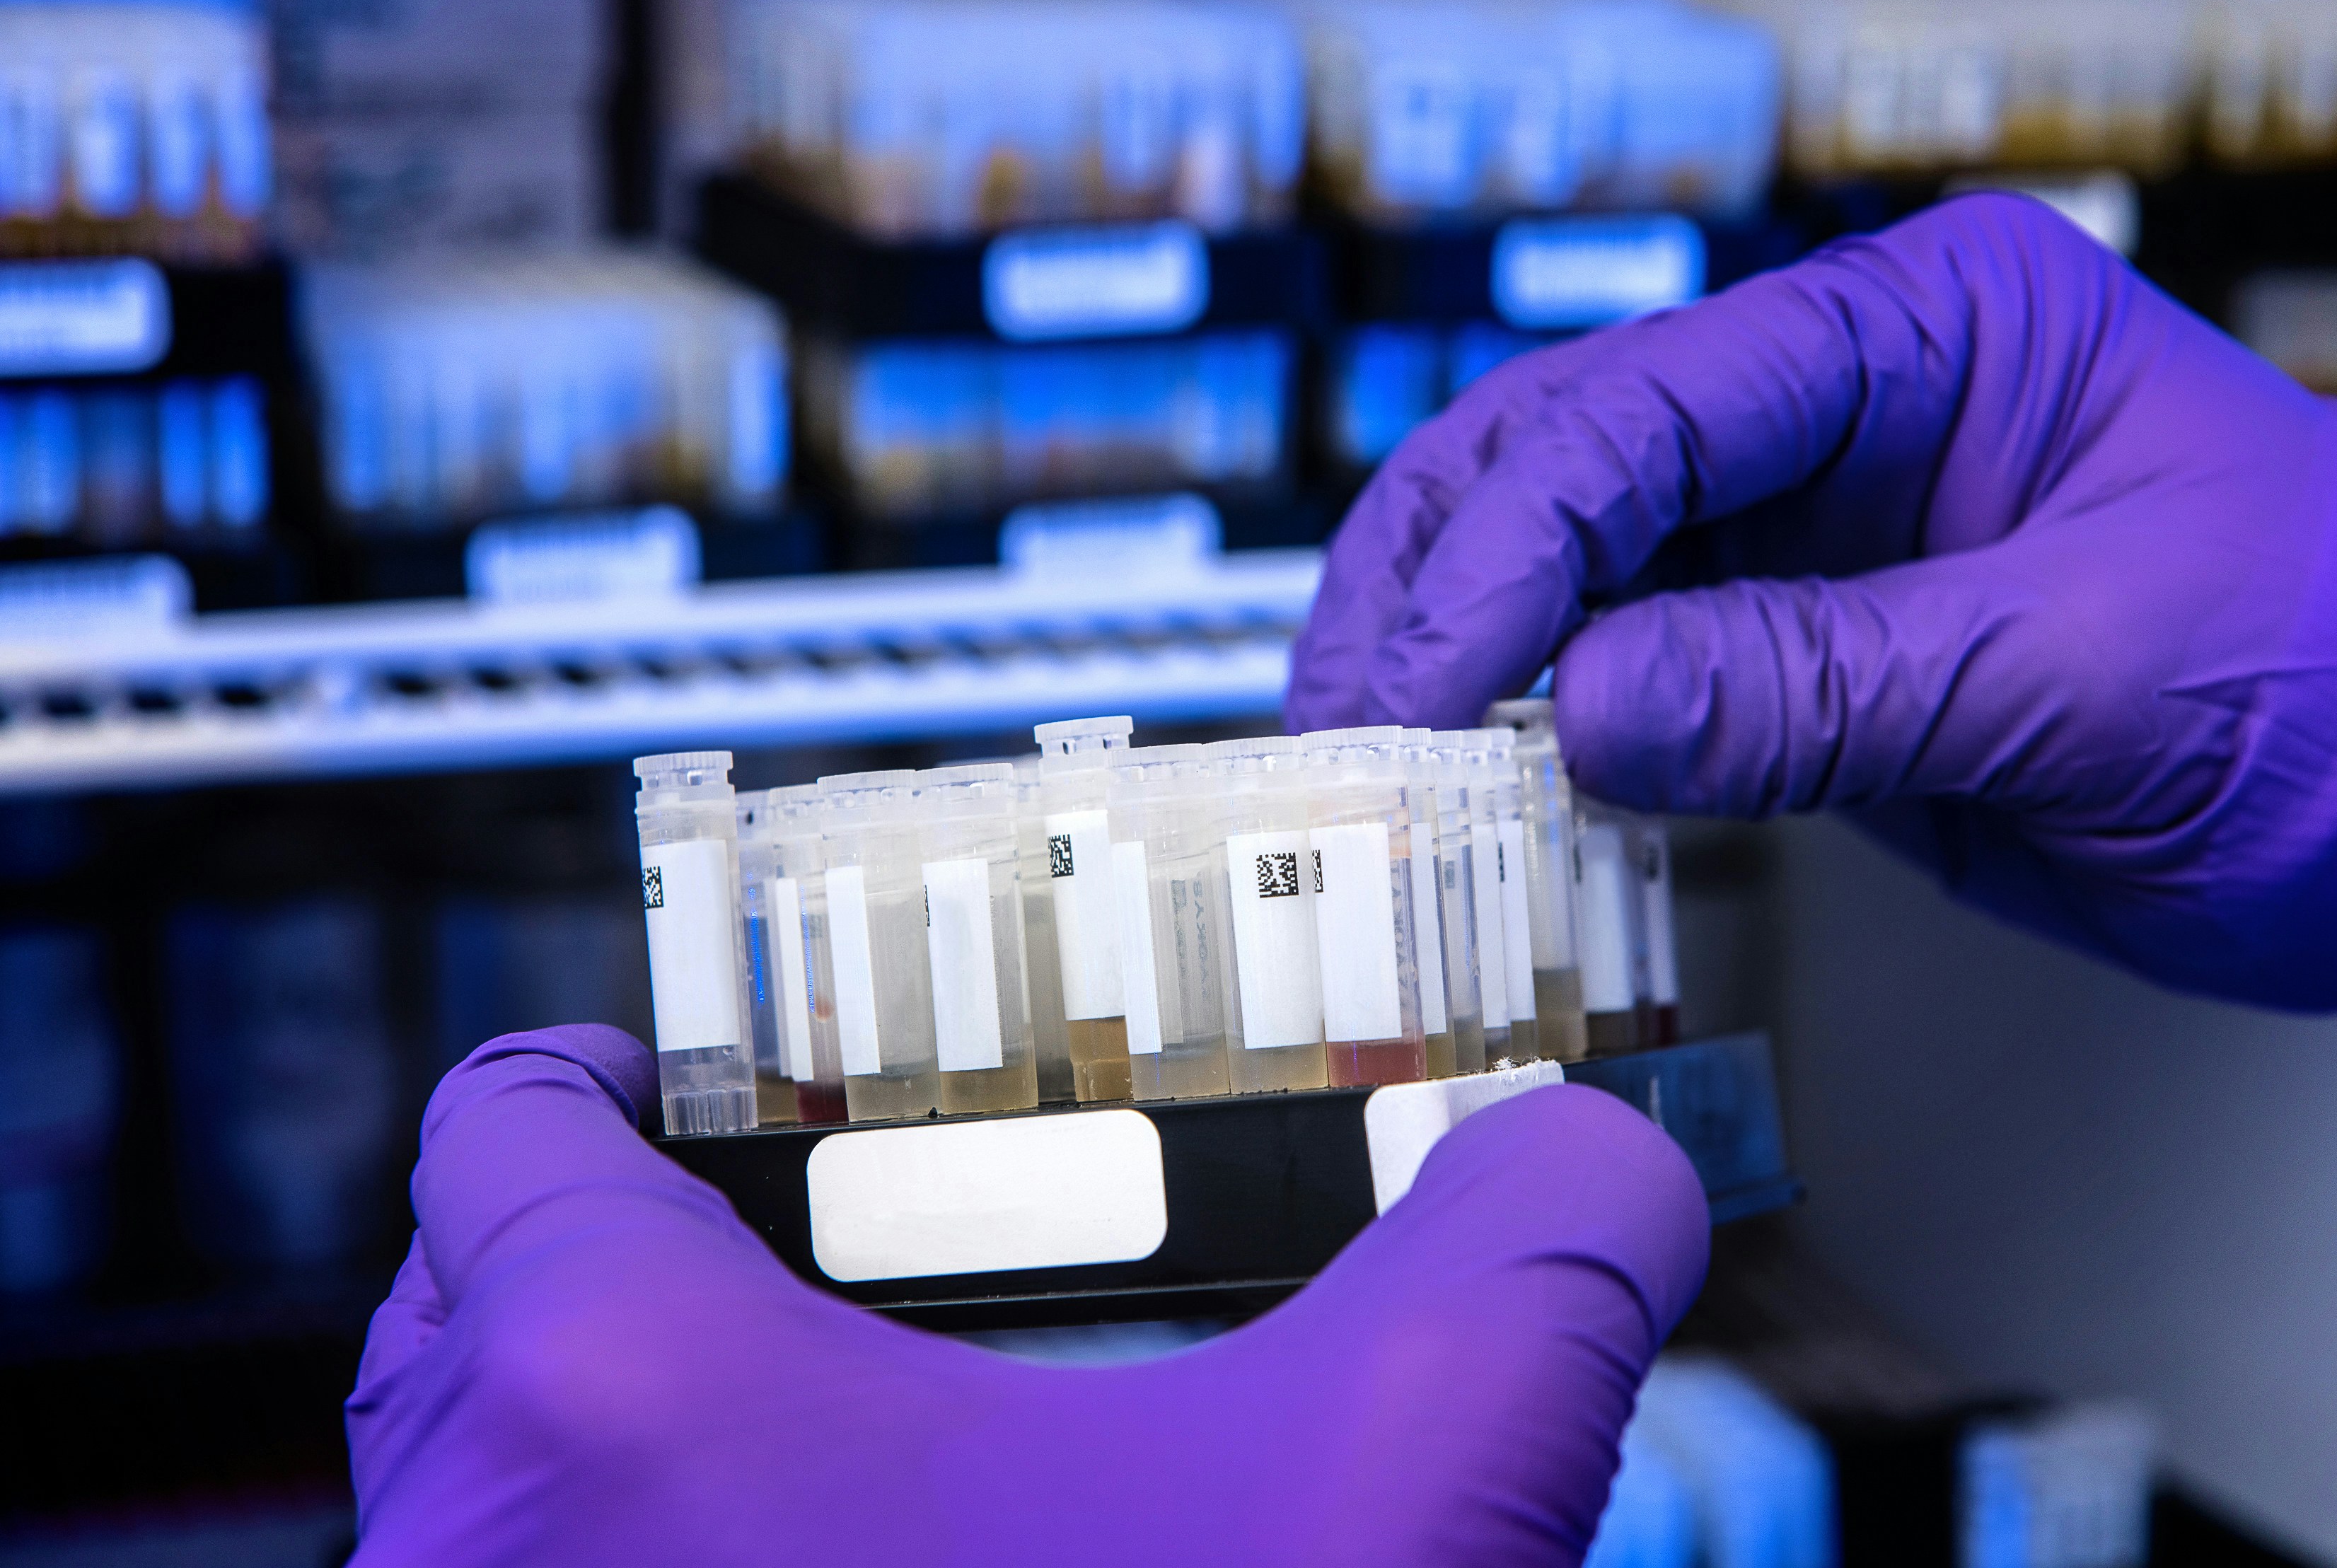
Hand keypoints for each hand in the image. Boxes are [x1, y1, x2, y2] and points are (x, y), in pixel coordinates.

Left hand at [344, 1027, 1708, 1565]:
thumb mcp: (1404, 1500)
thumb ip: (1524, 1261)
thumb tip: (1609, 1161)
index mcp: (621, 1403)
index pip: (505, 1130)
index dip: (602, 1072)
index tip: (691, 1081)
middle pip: (468, 1324)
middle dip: (609, 1262)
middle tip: (785, 1246)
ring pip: (478, 1526)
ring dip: (619, 1466)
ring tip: (834, 1458)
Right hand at [1288, 195, 2336, 1071]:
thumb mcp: (2085, 678)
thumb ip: (1823, 683)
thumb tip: (1586, 709)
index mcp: (1935, 327)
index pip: (1658, 405)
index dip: (1516, 543)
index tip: (1422, 680)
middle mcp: (1852, 402)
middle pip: (1574, 456)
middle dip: (1445, 581)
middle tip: (1350, 724)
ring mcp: (1820, 527)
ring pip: (1576, 563)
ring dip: (1467, 659)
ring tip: (1374, 767)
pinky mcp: (1809, 646)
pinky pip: (1637, 674)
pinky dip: (1548, 738)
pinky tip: (1483, 800)